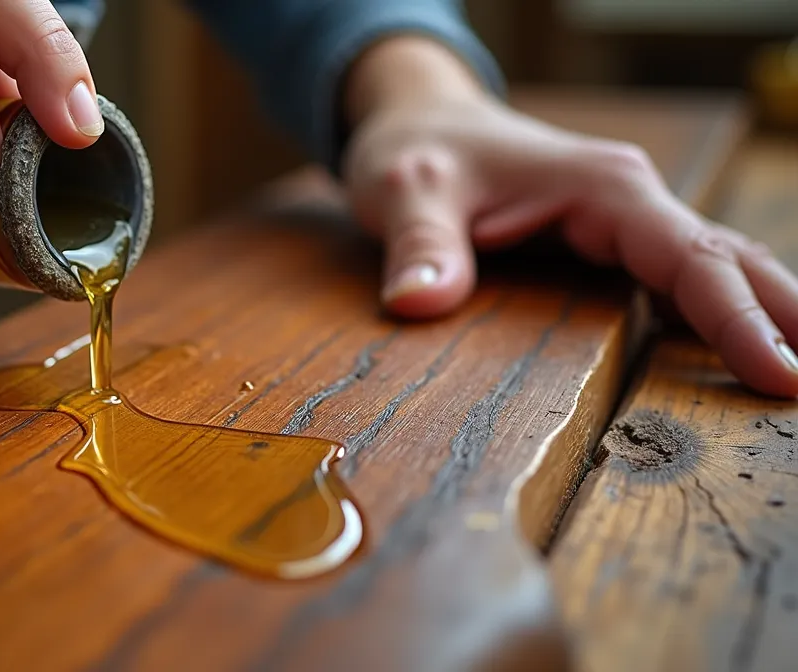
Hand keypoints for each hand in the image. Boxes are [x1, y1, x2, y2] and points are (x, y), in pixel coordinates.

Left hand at [342, 38, 797, 397]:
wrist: (418, 122)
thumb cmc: (417, 151)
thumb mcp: (403, 191)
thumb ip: (419, 246)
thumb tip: (419, 301)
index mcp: (602, 187)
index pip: (689, 256)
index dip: (737, 317)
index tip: (780, 371)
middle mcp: (629, 201)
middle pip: (729, 261)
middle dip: (783, 317)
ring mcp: (626, 221)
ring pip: (715, 269)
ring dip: (764, 316)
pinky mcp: (612, 241)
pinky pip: (682, 278)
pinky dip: (721, 314)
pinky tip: (748, 354)